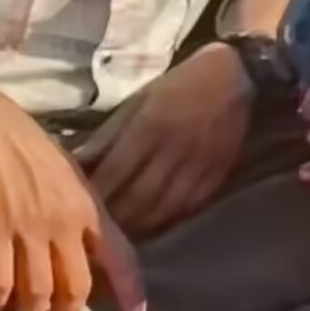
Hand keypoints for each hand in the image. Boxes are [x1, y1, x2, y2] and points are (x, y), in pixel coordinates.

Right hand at [0, 83, 148, 310]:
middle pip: (76, 288)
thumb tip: (87, 243)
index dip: (130, 288)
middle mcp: (64, 224)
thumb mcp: (70, 175)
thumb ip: (81, 210)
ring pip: (37, 293)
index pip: (120, 255)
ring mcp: (28, 230)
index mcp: (89, 208)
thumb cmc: (26, 146)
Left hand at [74, 43, 254, 236]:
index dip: (94, 196)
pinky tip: (152, 225)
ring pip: (163, 209)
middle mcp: (174, 150)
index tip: (74, 209)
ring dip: (139, 226)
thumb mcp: (137, 102)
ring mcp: (199, 165)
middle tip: (93, 230)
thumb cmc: (177, 86)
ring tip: (120, 234)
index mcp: (149, 128)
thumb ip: (109, 137)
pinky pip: (189, 207)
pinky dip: (167, 220)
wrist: (235, 76)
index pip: (115, 173)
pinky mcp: (218, 175)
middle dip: (114, 218)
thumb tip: (79, 165)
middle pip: (138, 198)